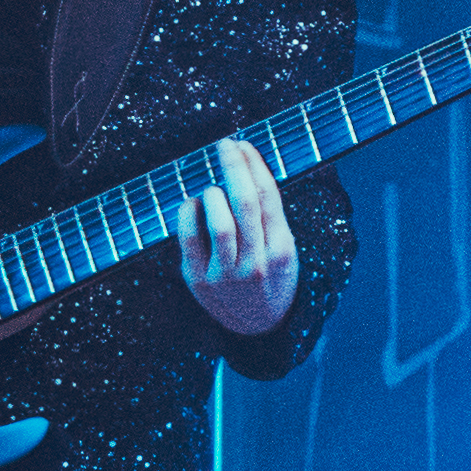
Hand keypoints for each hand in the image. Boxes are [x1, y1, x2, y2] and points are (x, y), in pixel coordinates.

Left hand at [177, 136, 299, 339]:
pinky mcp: (197, 279)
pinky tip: (193, 204)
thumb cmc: (269, 276)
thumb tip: (245, 167)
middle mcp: (255, 263)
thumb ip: (268, 215)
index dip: (255, 166)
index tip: (244, 144)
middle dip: (234, 167)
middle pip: (245, 204)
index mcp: (281, 250)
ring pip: (219, 222)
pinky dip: (189, 212)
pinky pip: (189, 237)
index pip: (268, 198)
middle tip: (225, 145)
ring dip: (214, 194)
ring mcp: (225, 274)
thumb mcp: (282, 248)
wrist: (257, 326)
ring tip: (214, 190)